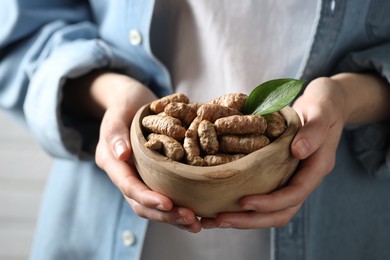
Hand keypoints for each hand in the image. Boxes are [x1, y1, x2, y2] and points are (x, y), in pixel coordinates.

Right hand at [65, 71, 201, 231]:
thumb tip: (120, 155)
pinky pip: (164, 194)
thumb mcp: (119, 110)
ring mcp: (138, 176)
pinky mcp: (152, 176)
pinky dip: (178, 205)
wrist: (131, 101)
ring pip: (153, 205)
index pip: (128, 186)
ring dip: (173, 216)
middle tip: (191, 220)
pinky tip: (197, 212)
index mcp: (112, 161)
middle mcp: (124, 174)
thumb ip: (115, 131)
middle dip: (165, 214)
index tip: (169, 204)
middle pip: (141, 203)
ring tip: (197, 223)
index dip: (147, 197)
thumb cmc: (125, 102)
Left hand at [201, 76, 346, 228]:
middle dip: (251, 220)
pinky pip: (264, 195)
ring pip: (271, 210)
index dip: (270, 202)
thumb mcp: (322, 112)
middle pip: (281, 212)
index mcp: (316, 168)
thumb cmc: (324, 106)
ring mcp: (292, 179)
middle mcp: (304, 179)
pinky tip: (222, 204)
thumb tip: (298, 152)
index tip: (244, 202)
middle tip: (220, 219)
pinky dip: (244, 205)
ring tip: (214, 219)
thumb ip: (313, 132)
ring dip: (245, 218)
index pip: (295, 194)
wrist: (326, 105)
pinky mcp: (280, 175)